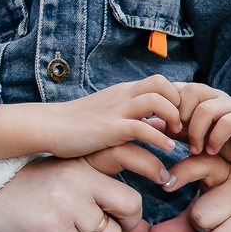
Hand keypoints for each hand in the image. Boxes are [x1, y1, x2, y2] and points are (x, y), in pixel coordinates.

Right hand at [0, 75, 182, 161]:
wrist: (47, 126)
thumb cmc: (77, 125)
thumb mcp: (110, 115)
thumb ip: (133, 116)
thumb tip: (158, 126)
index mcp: (124, 91)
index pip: (162, 82)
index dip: (178, 99)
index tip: (183, 121)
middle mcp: (122, 95)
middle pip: (163, 83)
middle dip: (179, 104)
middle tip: (182, 126)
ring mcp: (116, 110)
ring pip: (157, 99)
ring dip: (173, 118)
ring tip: (176, 137)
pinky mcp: (110, 127)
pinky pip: (142, 127)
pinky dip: (159, 138)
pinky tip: (165, 149)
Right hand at [0, 157, 148, 231]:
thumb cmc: (23, 187)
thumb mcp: (63, 178)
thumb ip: (102, 194)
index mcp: (81, 162)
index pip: (129, 182)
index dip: (130, 208)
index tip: (118, 215)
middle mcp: (78, 178)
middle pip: (130, 207)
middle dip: (121, 225)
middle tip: (98, 227)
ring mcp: (65, 202)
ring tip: (65, 228)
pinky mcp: (51, 226)